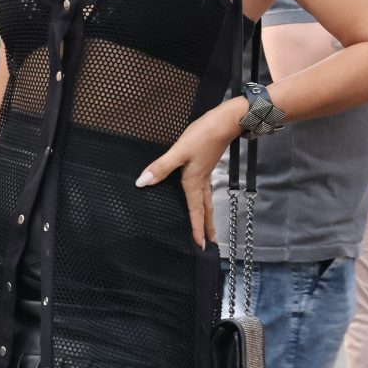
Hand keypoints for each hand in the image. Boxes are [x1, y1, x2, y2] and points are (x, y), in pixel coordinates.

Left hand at [136, 100, 239, 247]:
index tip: (200, 245)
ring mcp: (206, 175)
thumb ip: (161, 167)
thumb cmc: (203, 136)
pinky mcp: (207, 166)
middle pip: (205, 210)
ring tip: (210, 229)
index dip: (196, 228)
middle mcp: (201, 182)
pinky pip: (206, 192)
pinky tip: (202, 198)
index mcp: (194, 182)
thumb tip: (142, 183)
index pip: (195, 211)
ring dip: (208, 217)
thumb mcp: (179, 151)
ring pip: (207, 202)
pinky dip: (206, 202)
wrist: (225, 122)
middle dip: (207, 228)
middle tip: (210, 244)